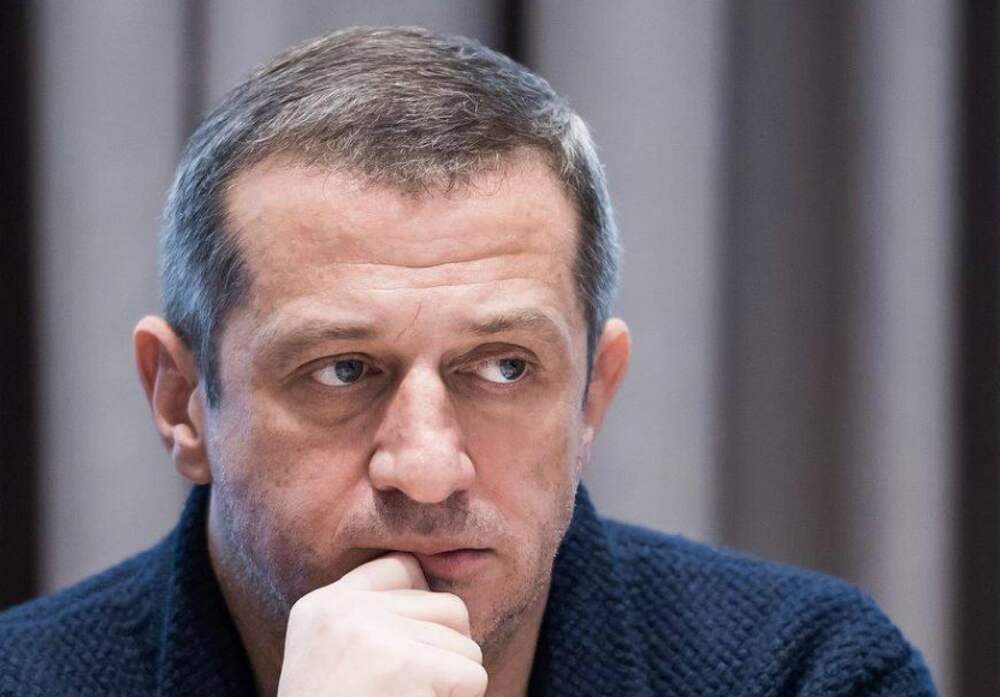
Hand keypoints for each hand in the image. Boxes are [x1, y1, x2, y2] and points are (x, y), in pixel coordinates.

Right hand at [276, 552, 487, 696]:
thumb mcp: (331, 659)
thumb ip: (372, 622)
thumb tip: (444, 602)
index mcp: (320, 606)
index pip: (401, 568)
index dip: (421, 609)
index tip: (407, 656)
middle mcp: (342, 610)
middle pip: (446, 606)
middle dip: (448, 652)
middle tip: (416, 691)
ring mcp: (372, 634)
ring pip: (465, 643)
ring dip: (453, 685)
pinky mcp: (403, 666)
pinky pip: (471, 675)